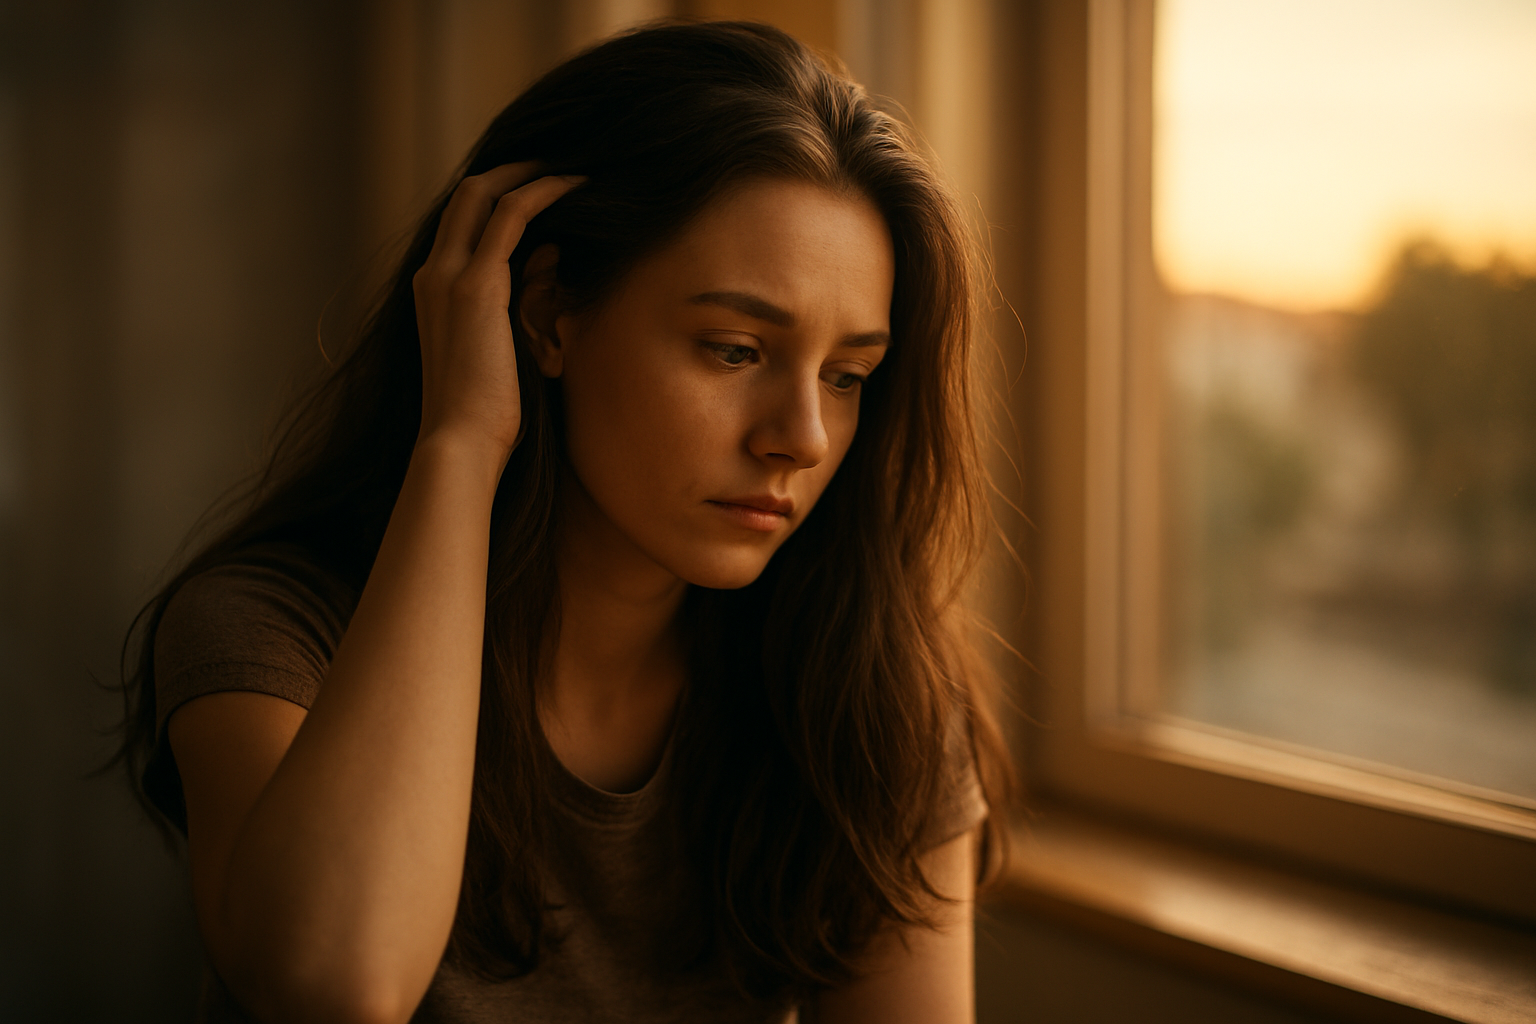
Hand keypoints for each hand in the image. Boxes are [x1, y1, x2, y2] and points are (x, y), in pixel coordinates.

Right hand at [411, 163, 581, 457]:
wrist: (459, 442)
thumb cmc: (486, 413)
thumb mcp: (508, 344)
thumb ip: (525, 296)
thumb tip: (553, 256)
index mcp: (433, 291)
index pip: (461, 222)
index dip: (498, 197)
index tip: (538, 187)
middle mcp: (434, 274)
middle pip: (468, 194)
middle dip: (513, 170)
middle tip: (558, 161)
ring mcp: (449, 275)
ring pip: (485, 193)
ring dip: (531, 173)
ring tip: (573, 166)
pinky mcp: (477, 285)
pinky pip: (512, 215)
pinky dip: (544, 192)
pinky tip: (576, 185)